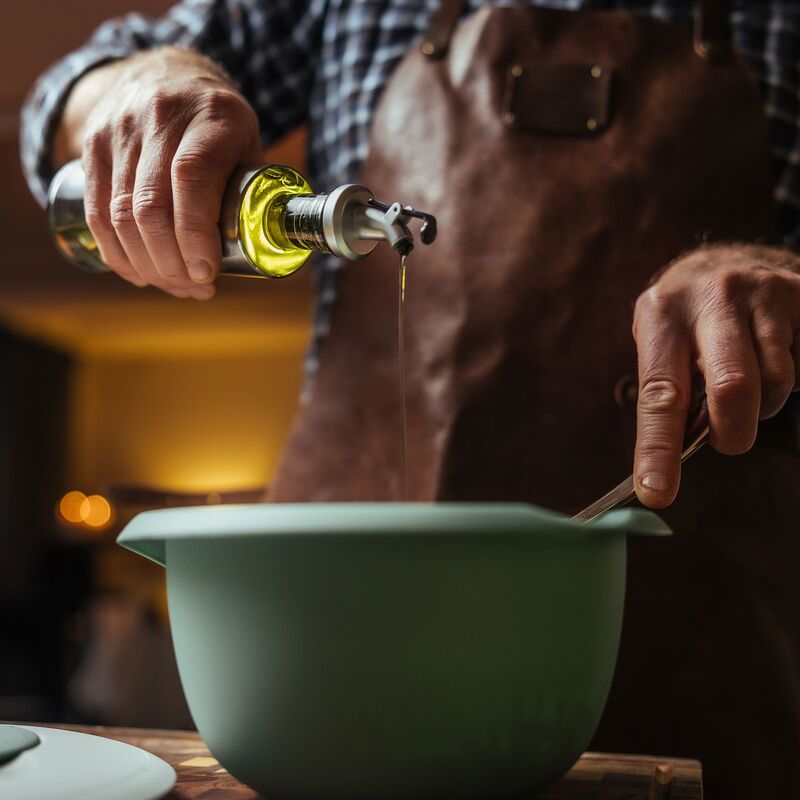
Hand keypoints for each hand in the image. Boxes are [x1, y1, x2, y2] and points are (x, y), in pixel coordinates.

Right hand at [71, 48, 261, 298]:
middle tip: (196, 288)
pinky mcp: (93, 146)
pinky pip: (97, 212)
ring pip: (121, 215)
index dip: (196, 233)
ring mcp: (120, 131)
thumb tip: (268, 249)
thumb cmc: (217, 123)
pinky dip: (117, 254)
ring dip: (148, 265)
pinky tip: (140, 274)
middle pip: (151, 206)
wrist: (164, 74)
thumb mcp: (248, 142)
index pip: (192, 178)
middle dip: (172, 263)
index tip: (207, 273)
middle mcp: (161, 118)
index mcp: (211, 118)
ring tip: (175, 286)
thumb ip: (256, 190)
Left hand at [632, 244, 799, 507]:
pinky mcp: (799, 294)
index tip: (657, 493)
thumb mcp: (661, 341)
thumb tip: (684, 449)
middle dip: (732, 430)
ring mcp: (760, 292)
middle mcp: (709, 298)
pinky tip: (772, 357)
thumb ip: (674, 387)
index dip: (658, 448)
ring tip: (748, 384)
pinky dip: (787, 382)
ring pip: (776, 381)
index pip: (659, 394)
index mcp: (661, 315)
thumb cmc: (685, 321)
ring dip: (763, 405)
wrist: (723, 261)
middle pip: (732, 387)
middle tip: (727, 438)